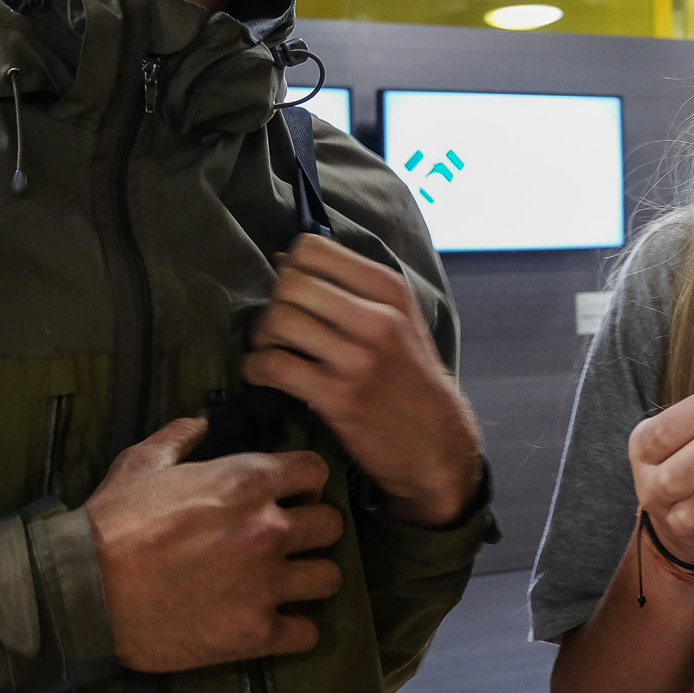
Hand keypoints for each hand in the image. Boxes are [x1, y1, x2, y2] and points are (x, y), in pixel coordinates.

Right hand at [85, 416, 343, 671]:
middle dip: (315, 529)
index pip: (317, 472)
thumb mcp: (142, 462)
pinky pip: (307, 633)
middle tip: (290, 540)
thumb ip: (180, 437)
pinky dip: (295, 630)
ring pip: (330, 578)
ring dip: (311, 577)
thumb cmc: (111, 522)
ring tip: (290, 582)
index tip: (291, 494)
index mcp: (248, 481)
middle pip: (332, 525)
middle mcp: (269, 529)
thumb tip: (202, 423)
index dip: (305, 482)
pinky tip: (276, 623)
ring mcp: (265, 583)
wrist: (83, 590)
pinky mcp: (254, 632)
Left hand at [244, 234, 481, 526]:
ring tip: (271, 350)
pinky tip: (265, 375)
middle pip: (289, 282)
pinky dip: (257, 369)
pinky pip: (273, 366)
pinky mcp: (338, 396)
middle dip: (272, 303)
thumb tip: (281, 257)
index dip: (290, 269)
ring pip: (278, 320)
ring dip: (261, 337)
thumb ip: (348, 287)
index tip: (294, 295)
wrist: (436, 443)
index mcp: (390, 290)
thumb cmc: (411, 378)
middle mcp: (377, 317)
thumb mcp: (397, 320)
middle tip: (277, 328)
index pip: (313, 249)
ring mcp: (358, 358)